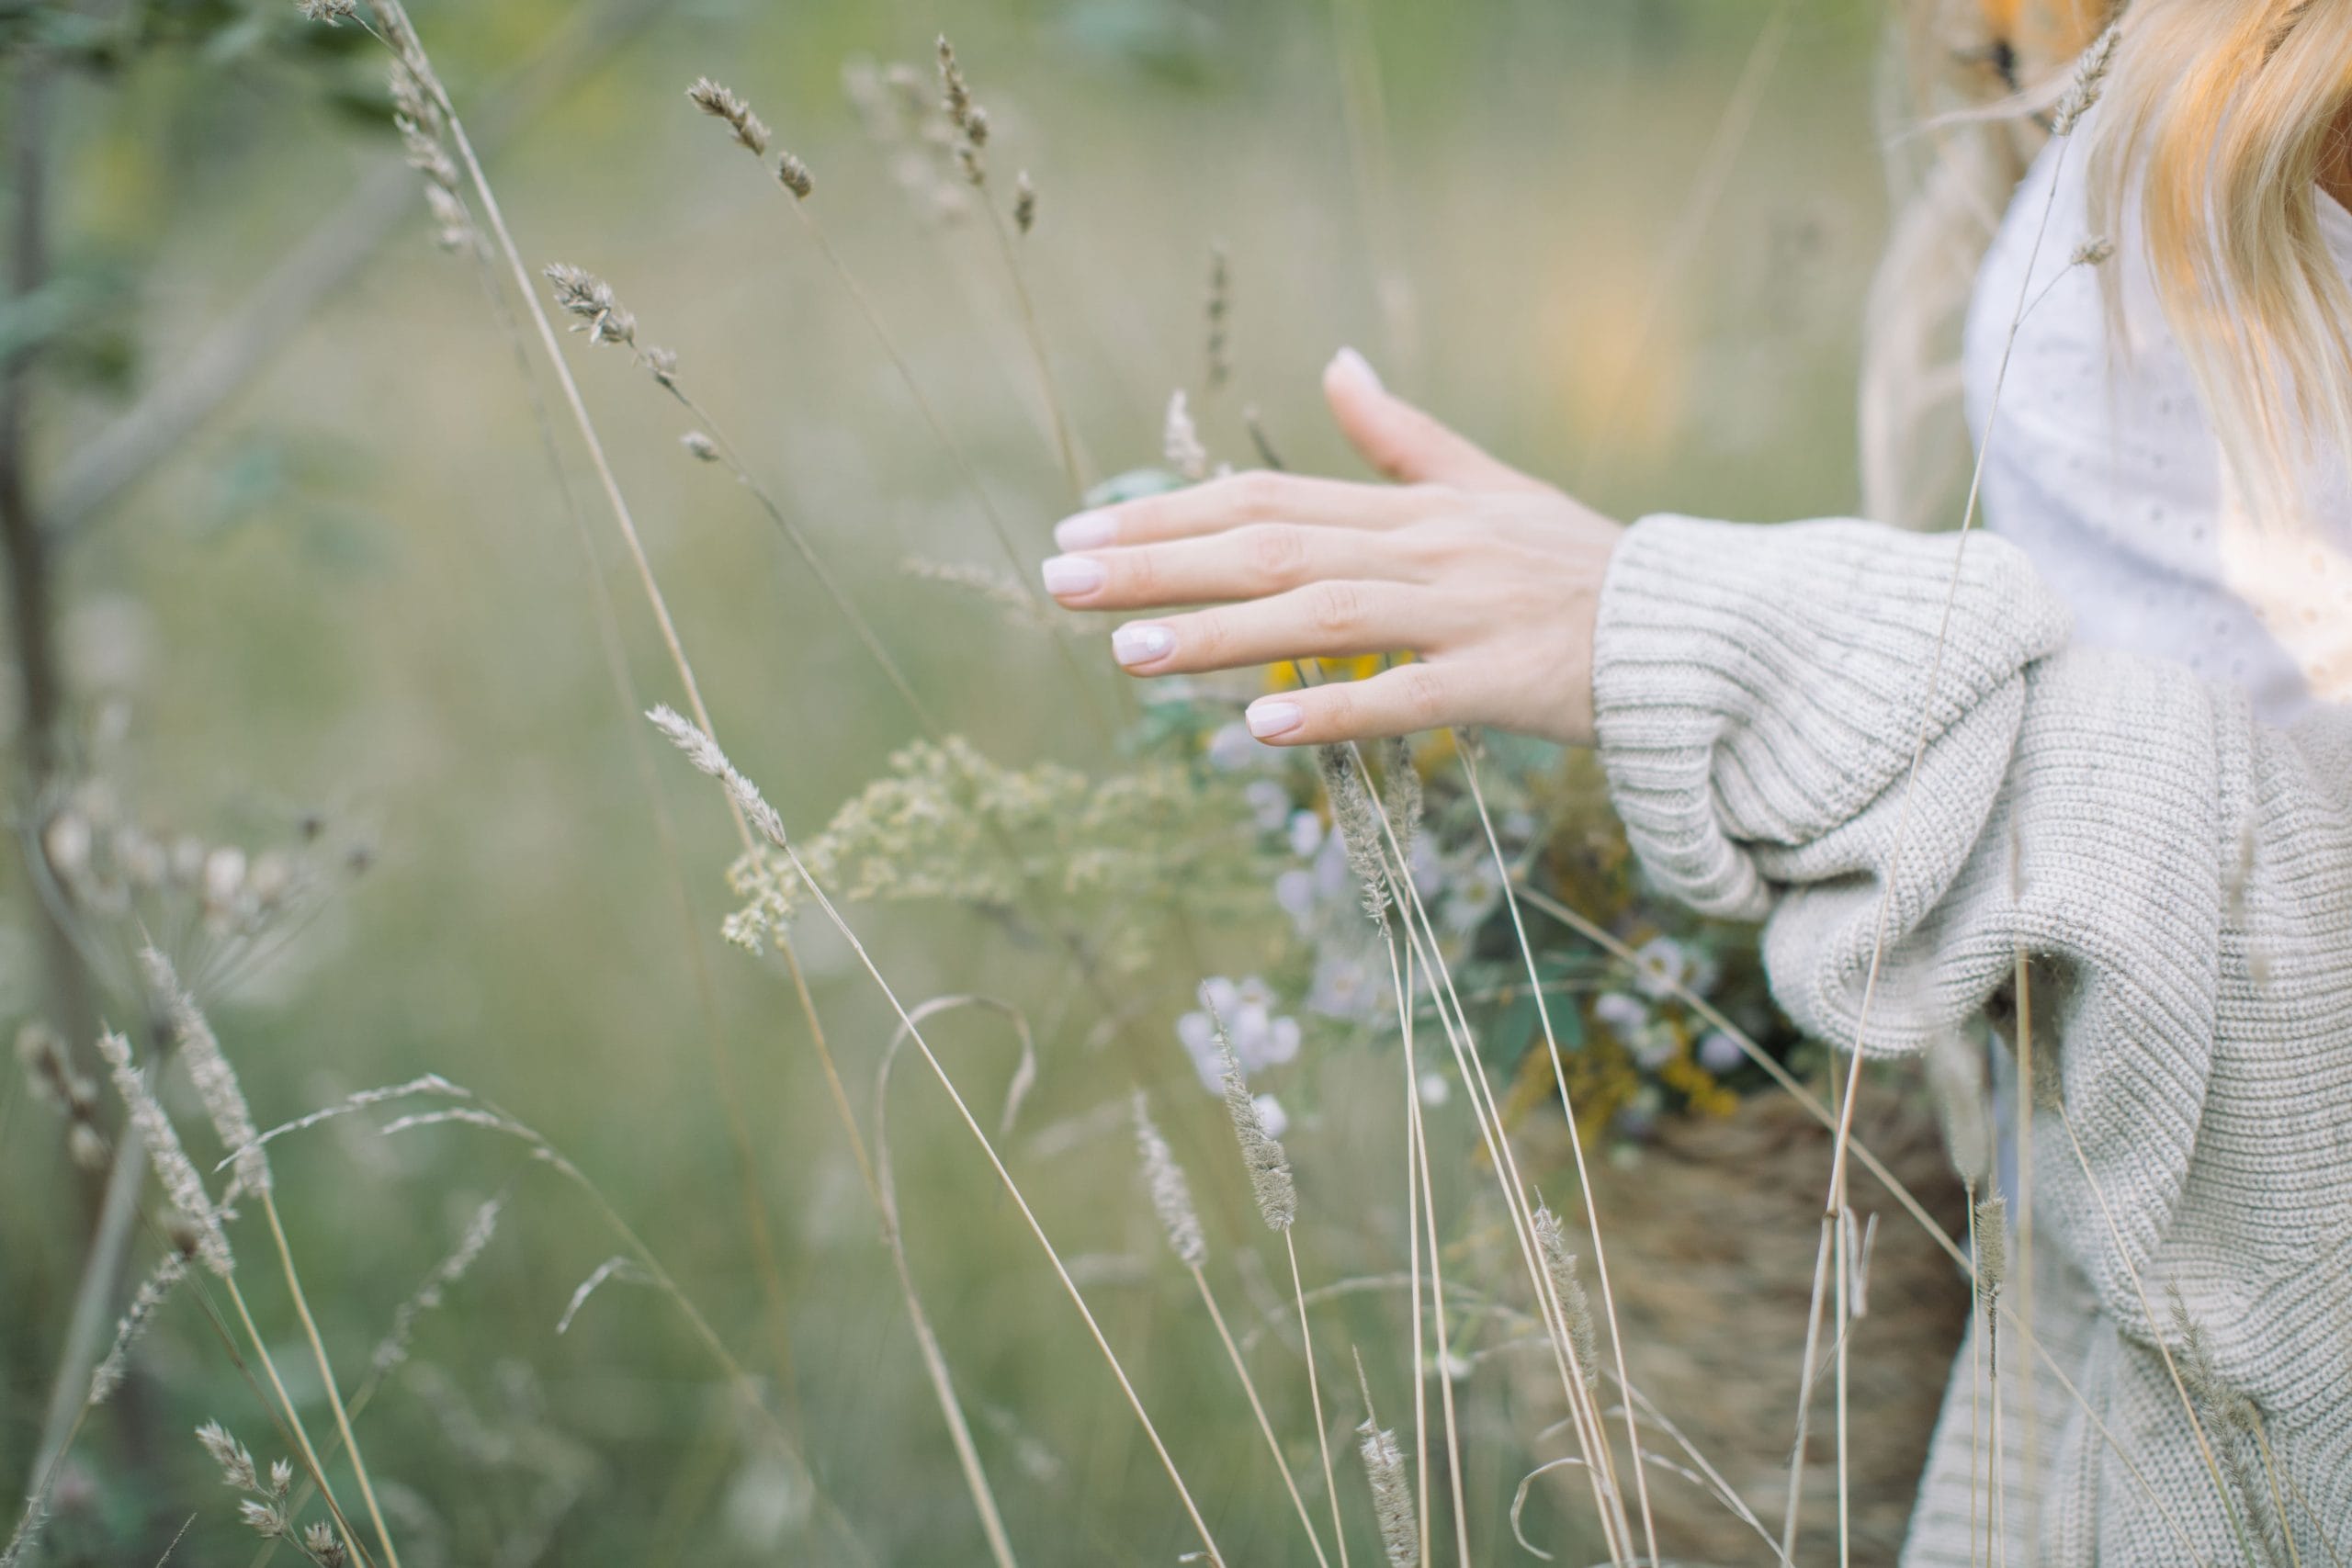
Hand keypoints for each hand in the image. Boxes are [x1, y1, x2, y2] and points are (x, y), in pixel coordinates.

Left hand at [1040, 348, 1623, 746]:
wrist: (1689, 632)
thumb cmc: (1576, 566)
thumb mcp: (1488, 485)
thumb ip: (1403, 435)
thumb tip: (1338, 361)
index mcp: (1413, 508)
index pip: (1268, 498)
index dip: (1170, 512)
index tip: (1079, 529)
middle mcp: (1427, 550)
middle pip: (1275, 547)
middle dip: (1161, 563)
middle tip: (1060, 579)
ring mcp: (1464, 615)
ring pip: (1326, 616)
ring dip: (1222, 636)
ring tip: (1128, 653)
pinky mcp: (1501, 682)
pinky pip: (1409, 698)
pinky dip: (1336, 712)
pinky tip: (1260, 735)